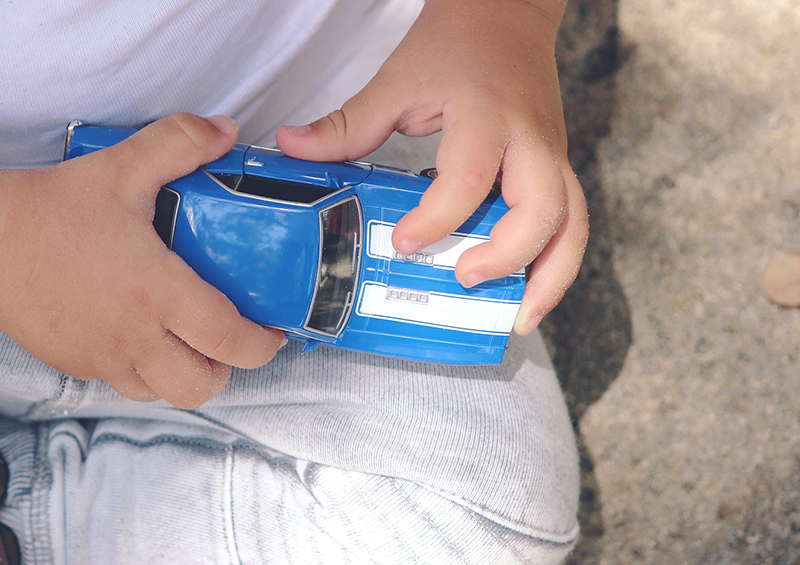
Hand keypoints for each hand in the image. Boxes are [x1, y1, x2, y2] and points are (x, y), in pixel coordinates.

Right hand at [0, 113, 284, 408]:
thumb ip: (179, 143)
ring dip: (187, 374)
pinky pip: (124, 384)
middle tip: (232, 339)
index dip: (262, 344)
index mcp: (158, 293)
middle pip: (201, 384)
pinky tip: (146, 336)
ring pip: (163, 393)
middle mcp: (135, 335)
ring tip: (192, 342)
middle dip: (228, 368)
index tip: (272, 332)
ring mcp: (103, 356)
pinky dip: (147, 371)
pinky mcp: (76, 362)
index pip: (229, 339)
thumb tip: (223, 133)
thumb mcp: (122, 168)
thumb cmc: (48, 210)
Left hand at [276, 0, 587, 334]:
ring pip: (572, 222)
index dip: (438, 218)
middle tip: (463, 279)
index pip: (469, 178)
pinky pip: (572, 220)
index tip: (404, 244)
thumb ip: (347, 123)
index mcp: (485, 115)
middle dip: (507, 256)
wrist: (507, 16)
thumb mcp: (396, 80)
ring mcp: (552, 154)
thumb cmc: (454, 45)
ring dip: (552, 277)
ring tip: (520, 319)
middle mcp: (529, 139)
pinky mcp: (557, 166)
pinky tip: (531, 292)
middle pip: (543, 208)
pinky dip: (557, 262)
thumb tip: (291, 148)